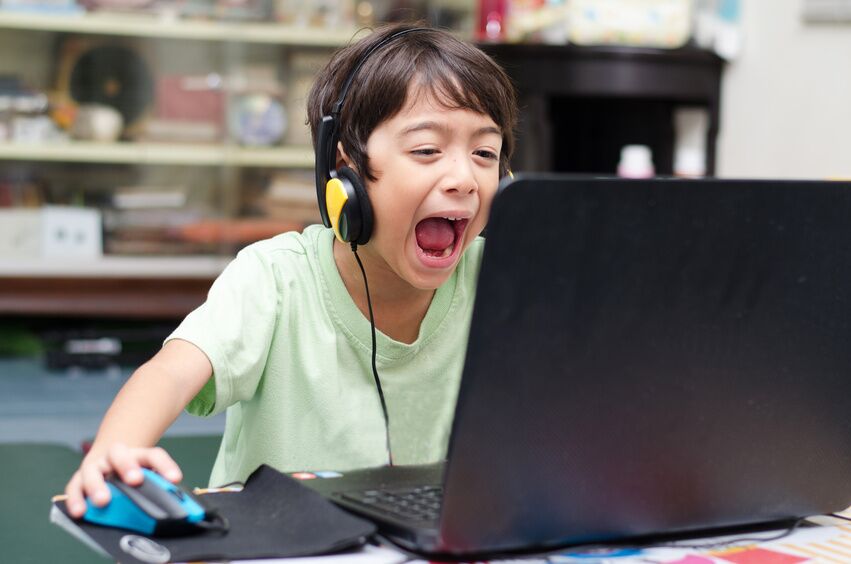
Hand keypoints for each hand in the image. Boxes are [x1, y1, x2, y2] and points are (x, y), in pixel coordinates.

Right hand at [64, 443, 182, 517]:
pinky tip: (81, 512)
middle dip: (127, 466)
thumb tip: (171, 506)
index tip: (175, 479)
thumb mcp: (147, 478)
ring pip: (93, 470)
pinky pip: (74, 488)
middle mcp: (115, 456)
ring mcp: (95, 466)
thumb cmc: (132, 475)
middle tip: (135, 480)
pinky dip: (76, 500)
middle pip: (120, 454)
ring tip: (104, 501)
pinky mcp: (78, 480)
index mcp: (138, 455)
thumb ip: (156, 488)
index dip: (165, 466)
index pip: (153, 455)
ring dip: (98, 485)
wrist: (109, 462)